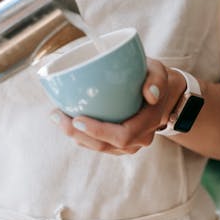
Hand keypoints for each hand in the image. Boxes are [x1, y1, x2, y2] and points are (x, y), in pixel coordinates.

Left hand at [50, 59, 186, 154]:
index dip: (98, 132)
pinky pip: (97, 143)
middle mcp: (138, 139)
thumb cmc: (156, 80)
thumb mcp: (160, 72)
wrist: (164, 95)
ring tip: (56, 116)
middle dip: (78, 134)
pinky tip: (65, 119)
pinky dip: (80, 134)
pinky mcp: (117, 142)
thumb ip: (157, 80)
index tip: (77, 119)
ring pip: (98, 147)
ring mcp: (128, 144)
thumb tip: (150, 94)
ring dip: (75, 136)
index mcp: (148, 123)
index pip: (122, 136)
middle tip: (57, 116)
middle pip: (105, 145)